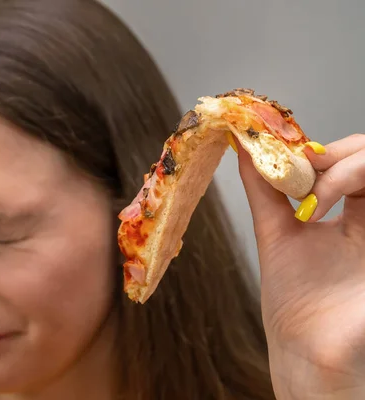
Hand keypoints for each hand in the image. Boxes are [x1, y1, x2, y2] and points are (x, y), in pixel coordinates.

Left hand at [237, 134, 364, 398]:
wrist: (303, 346)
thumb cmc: (294, 297)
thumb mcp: (275, 230)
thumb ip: (264, 189)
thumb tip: (242, 146)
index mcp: (352, 213)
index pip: (357, 159)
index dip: (328, 149)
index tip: (291, 157)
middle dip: (340, 155)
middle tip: (305, 170)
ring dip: (347, 171)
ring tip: (310, 199)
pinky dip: (352, 184)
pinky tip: (317, 210)